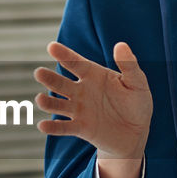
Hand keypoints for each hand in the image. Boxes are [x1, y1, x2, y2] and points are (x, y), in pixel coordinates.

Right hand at [34, 41, 151, 177]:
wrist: (136, 132)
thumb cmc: (136, 103)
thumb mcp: (137, 83)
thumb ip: (129, 65)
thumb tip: (121, 45)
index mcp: (93, 75)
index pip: (76, 63)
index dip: (64, 55)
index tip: (52, 46)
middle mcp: (81, 91)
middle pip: (61, 83)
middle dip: (49, 78)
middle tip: (39, 72)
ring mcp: (79, 110)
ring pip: (58, 104)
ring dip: (48, 102)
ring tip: (40, 100)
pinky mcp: (80, 128)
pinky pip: (64, 127)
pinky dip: (53, 127)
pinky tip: (43, 125)